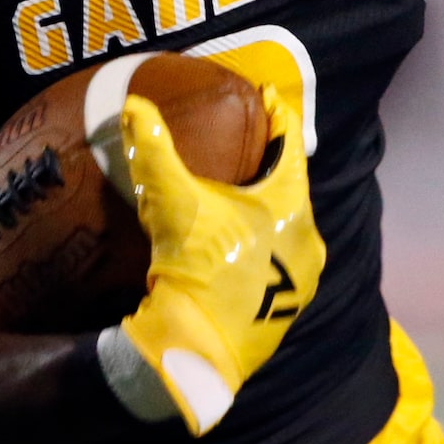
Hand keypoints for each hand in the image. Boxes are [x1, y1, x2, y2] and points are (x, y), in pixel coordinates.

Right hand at [97, 85, 325, 435]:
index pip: (291, 145)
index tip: (269, 98)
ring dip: (270, 210)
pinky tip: (243, 246)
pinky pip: (285, 261)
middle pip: (292, 187)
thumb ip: (154, 148)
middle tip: (249, 147)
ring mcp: (305, 277)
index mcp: (290, 204)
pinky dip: (268, 245)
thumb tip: (134, 104)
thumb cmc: (193, 266)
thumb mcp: (170, 201)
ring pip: (290, 227)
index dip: (279, 117)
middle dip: (272, 167)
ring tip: (243, 198)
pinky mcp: (292, 306)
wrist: (195, 346)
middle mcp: (309, 238)